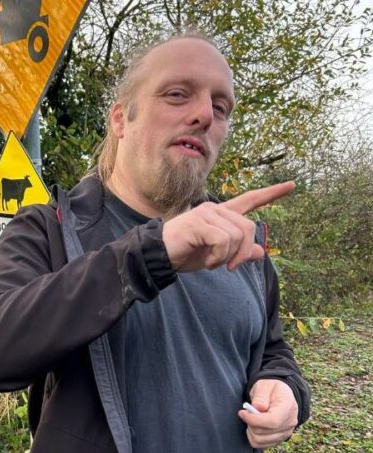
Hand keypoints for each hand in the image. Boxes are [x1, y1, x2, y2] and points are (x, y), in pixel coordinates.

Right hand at [162, 181, 294, 271]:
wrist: (159, 256)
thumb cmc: (185, 254)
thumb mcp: (216, 256)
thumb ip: (239, 252)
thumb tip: (262, 253)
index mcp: (221, 215)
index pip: (250, 200)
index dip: (271, 194)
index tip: (292, 185)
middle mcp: (215, 209)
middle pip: (248, 227)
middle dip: (243, 252)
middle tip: (230, 267)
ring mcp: (206, 214)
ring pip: (237, 235)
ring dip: (228, 257)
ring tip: (214, 263)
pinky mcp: (199, 223)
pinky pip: (223, 241)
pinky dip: (219, 257)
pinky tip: (208, 262)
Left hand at [238, 379, 298, 448]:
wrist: (280, 396)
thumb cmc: (271, 389)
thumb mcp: (264, 386)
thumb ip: (261, 396)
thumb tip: (258, 408)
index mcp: (288, 407)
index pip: (272, 421)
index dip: (254, 420)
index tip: (242, 412)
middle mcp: (290, 423)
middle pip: (263, 432)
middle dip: (250, 423)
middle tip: (247, 413)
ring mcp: (286, 433)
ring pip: (260, 440)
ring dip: (250, 430)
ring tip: (251, 419)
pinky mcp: (279, 439)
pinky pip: (261, 445)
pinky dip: (253, 437)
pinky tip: (254, 426)